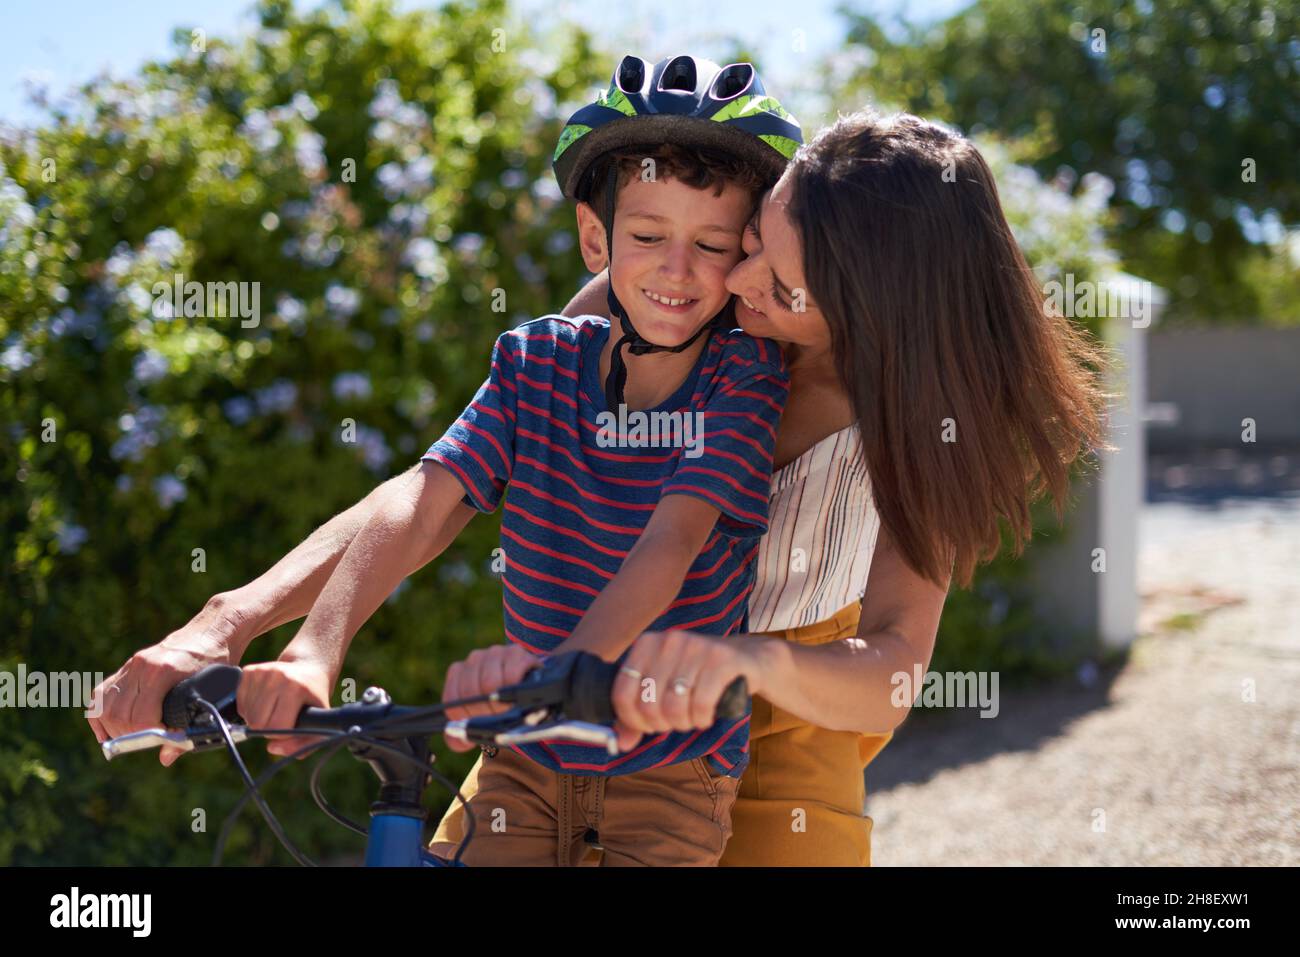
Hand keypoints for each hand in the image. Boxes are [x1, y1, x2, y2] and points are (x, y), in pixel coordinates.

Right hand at [88, 597, 245, 766]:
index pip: (141, 716)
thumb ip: (189, 725)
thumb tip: (166, 757)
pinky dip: (99, 715)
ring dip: (112, 729)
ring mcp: (133, 665)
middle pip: (118, 715)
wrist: (213, 631)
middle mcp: (143, 667)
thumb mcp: (212, 692)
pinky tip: (108, 730)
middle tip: (145, 743)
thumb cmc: (218, 662)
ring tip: (129, 739)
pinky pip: (101, 694)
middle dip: (129, 737)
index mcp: (165, 672)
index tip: (160, 741)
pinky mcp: (128, 666)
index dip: (148, 736)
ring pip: (104, 706)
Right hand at [236, 658, 333, 758]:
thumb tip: (271, 748)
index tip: (291, 725)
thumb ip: (303, 745)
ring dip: (259, 719)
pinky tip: (266, 701)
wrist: (309, 669)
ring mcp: (262, 671)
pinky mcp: (249, 671)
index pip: (275, 728)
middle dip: (268, 728)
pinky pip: (240, 705)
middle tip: (283, 717)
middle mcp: (277, 676)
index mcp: (296, 688)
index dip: (282, 734)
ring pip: (247, 716)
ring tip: (276, 708)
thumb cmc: (314, 700)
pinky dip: (251, 710)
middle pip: (257, 723)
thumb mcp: (319, 723)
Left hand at [440, 644, 540, 751]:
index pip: (452, 698)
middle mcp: (474, 658)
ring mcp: (494, 652)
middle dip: (484, 711)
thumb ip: (459, 737)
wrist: (526, 687)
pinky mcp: (516, 653)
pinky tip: (517, 694)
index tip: (478, 721)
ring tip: (507, 708)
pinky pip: (510, 673)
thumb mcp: (476, 720)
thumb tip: (457, 741)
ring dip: (500, 702)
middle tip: (496, 716)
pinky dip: (513, 689)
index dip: (465, 716)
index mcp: (458, 672)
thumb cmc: (497, 705)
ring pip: (489, 682)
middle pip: (470, 690)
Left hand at [610, 630, 764, 751]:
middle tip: (674, 722)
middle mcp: (669, 641)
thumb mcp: (664, 688)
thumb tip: (622, 743)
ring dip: (683, 723)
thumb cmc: (697, 677)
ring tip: (691, 719)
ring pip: (674, 706)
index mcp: (647, 643)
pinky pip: (702, 704)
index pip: (622, 692)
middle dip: (661, 724)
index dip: (631, 720)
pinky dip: (702, 719)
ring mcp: (696, 647)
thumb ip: (639, 714)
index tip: (646, 727)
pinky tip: (705, 716)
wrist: (745, 658)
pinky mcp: (723, 659)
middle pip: (648, 704)